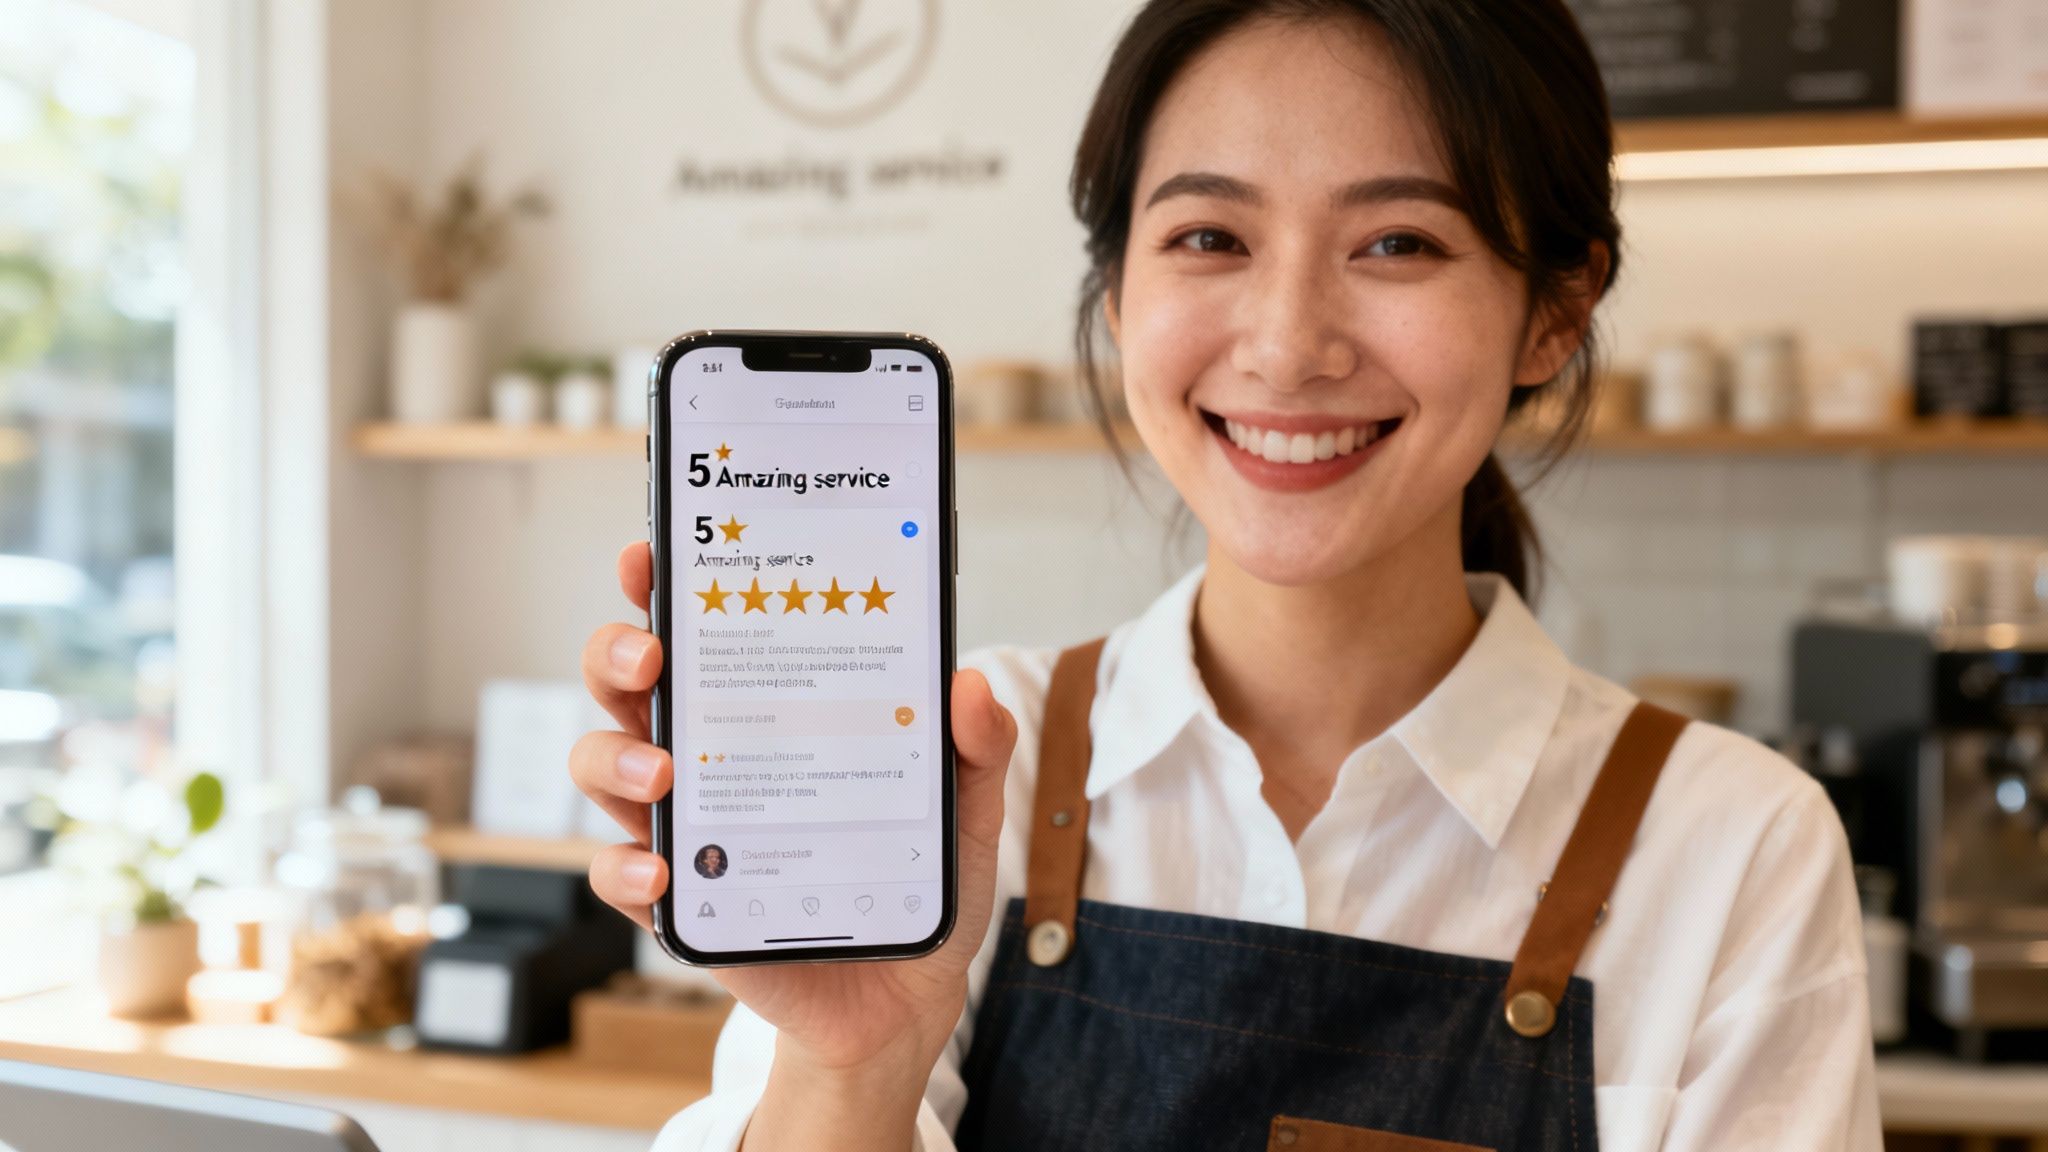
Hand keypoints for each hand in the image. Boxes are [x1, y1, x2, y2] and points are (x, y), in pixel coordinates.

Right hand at [574, 541, 1018, 1080]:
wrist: (902, 999)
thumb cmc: (912, 880)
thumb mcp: (962, 809)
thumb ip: (975, 749)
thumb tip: (967, 686)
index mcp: (768, 710)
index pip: (701, 633)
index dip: (662, 587)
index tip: (652, 555)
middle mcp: (711, 755)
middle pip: (626, 685)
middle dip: (615, 654)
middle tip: (649, 656)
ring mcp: (688, 827)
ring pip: (603, 768)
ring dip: (614, 760)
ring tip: (663, 776)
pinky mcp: (682, 902)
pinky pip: (619, 876)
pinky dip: (625, 870)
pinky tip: (663, 871)